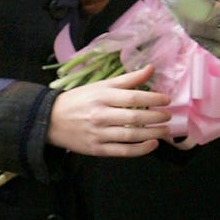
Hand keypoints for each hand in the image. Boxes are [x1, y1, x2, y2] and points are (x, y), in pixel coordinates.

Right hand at [47, 65, 174, 157]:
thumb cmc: (79, 100)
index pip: (132, 97)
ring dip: (152, 133)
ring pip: (131, 135)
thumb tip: (151, 68)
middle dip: (156, 117)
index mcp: (102, 96)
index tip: (167, 100)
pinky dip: (140, 149)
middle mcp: (101, 115)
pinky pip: (123, 151)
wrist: (51, 120)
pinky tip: (152, 144)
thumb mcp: (100, 85)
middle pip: (134, 117)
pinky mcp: (97, 149)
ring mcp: (98, 134)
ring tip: (165, 130)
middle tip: (169, 116)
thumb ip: (127, 79)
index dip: (153, 98)